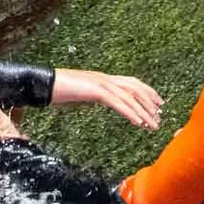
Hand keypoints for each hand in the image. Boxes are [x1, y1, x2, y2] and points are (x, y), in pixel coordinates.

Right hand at [49, 68, 163, 129]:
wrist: (43, 84)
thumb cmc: (57, 92)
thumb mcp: (79, 97)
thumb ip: (90, 98)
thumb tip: (94, 104)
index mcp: (102, 79)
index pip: (131, 83)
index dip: (147, 92)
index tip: (158, 104)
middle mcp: (105, 78)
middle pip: (135, 88)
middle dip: (150, 103)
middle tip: (160, 117)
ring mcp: (100, 83)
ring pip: (129, 96)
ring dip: (144, 112)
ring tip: (153, 125)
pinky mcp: (95, 90)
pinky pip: (118, 102)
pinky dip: (130, 112)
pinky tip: (139, 123)